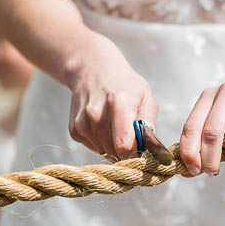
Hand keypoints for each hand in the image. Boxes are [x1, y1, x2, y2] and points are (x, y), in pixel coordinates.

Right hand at [64, 39, 157, 160]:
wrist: (93, 71)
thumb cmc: (124, 85)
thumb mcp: (145, 97)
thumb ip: (149, 123)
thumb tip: (150, 148)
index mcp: (119, 103)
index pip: (124, 144)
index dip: (136, 154)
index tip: (141, 152)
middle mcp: (97, 113)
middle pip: (114, 150)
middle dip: (126, 151)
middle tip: (132, 137)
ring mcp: (83, 122)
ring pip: (103, 151)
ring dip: (113, 147)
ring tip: (117, 128)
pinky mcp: (74, 129)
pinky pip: (92, 147)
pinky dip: (101, 143)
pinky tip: (104, 128)